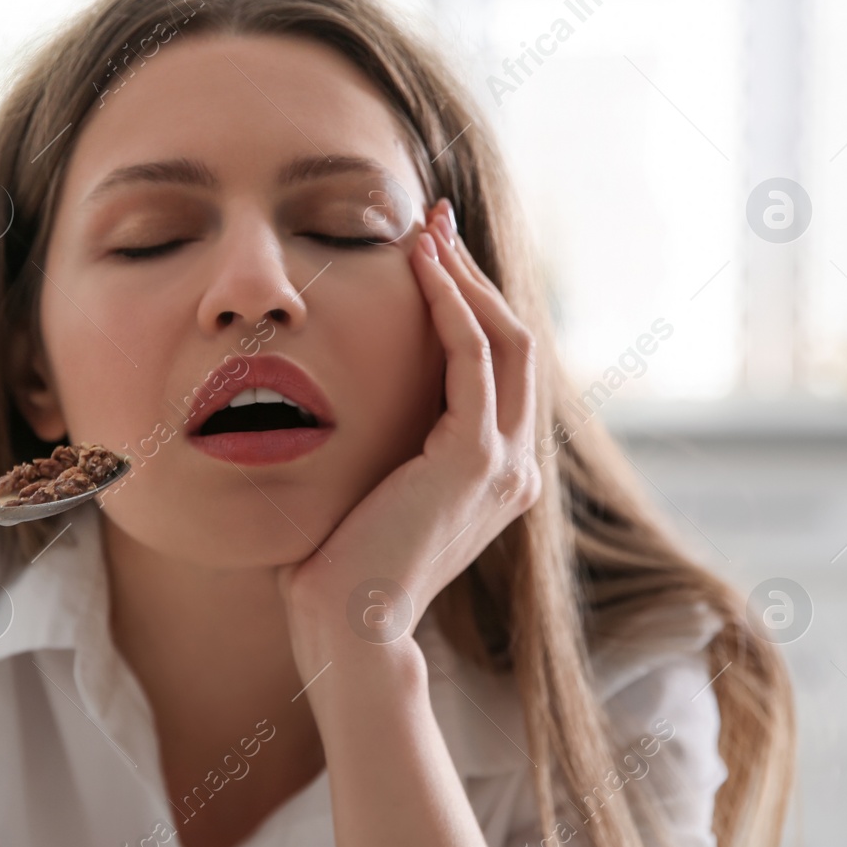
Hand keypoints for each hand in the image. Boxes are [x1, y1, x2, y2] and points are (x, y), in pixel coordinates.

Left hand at [278, 197, 539, 663]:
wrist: (346, 626)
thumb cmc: (338, 564)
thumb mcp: (368, 485)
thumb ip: (379, 440)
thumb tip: (330, 390)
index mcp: (496, 472)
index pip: (497, 366)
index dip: (468, 301)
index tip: (427, 252)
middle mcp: (515, 466)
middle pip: (514, 340)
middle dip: (473, 273)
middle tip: (431, 220)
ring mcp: (505, 464)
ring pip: (504, 339)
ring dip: (463, 277)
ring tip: (424, 228)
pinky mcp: (476, 460)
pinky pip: (473, 359)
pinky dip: (450, 305)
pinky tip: (419, 268)